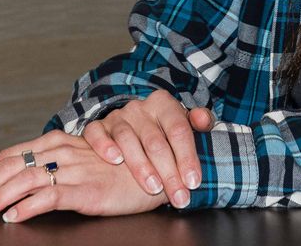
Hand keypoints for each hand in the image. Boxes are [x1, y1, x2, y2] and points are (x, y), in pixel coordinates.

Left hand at [0, 130, 164, 222]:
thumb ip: (56, 165)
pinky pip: (49, 197)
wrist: (157, 172)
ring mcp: (74, 169)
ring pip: (24, 179)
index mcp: (59, 143)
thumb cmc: (120, 170)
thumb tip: (24, 180)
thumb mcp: (83, 162)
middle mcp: (63, 152)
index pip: (11, 154)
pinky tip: (14, 218)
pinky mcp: (85, 189)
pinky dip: (26, 207)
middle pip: (11, 166)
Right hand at [81, 90, 213, 208]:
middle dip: (169, 172)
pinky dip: (105, 146)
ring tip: (153, 187)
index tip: (193, 182)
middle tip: (178, 196)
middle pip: (155, 141)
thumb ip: (198, 121)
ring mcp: (118, 117)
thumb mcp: (183, 122)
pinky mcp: (98, 126)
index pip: (179, 130)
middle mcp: (140, 108)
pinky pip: (97, 133)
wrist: (133, 123)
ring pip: (127, 140)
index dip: (188, 157)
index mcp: (163, 104)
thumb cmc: (163, 128)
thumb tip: (204, 120)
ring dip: (141, 166)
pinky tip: (115, 160)